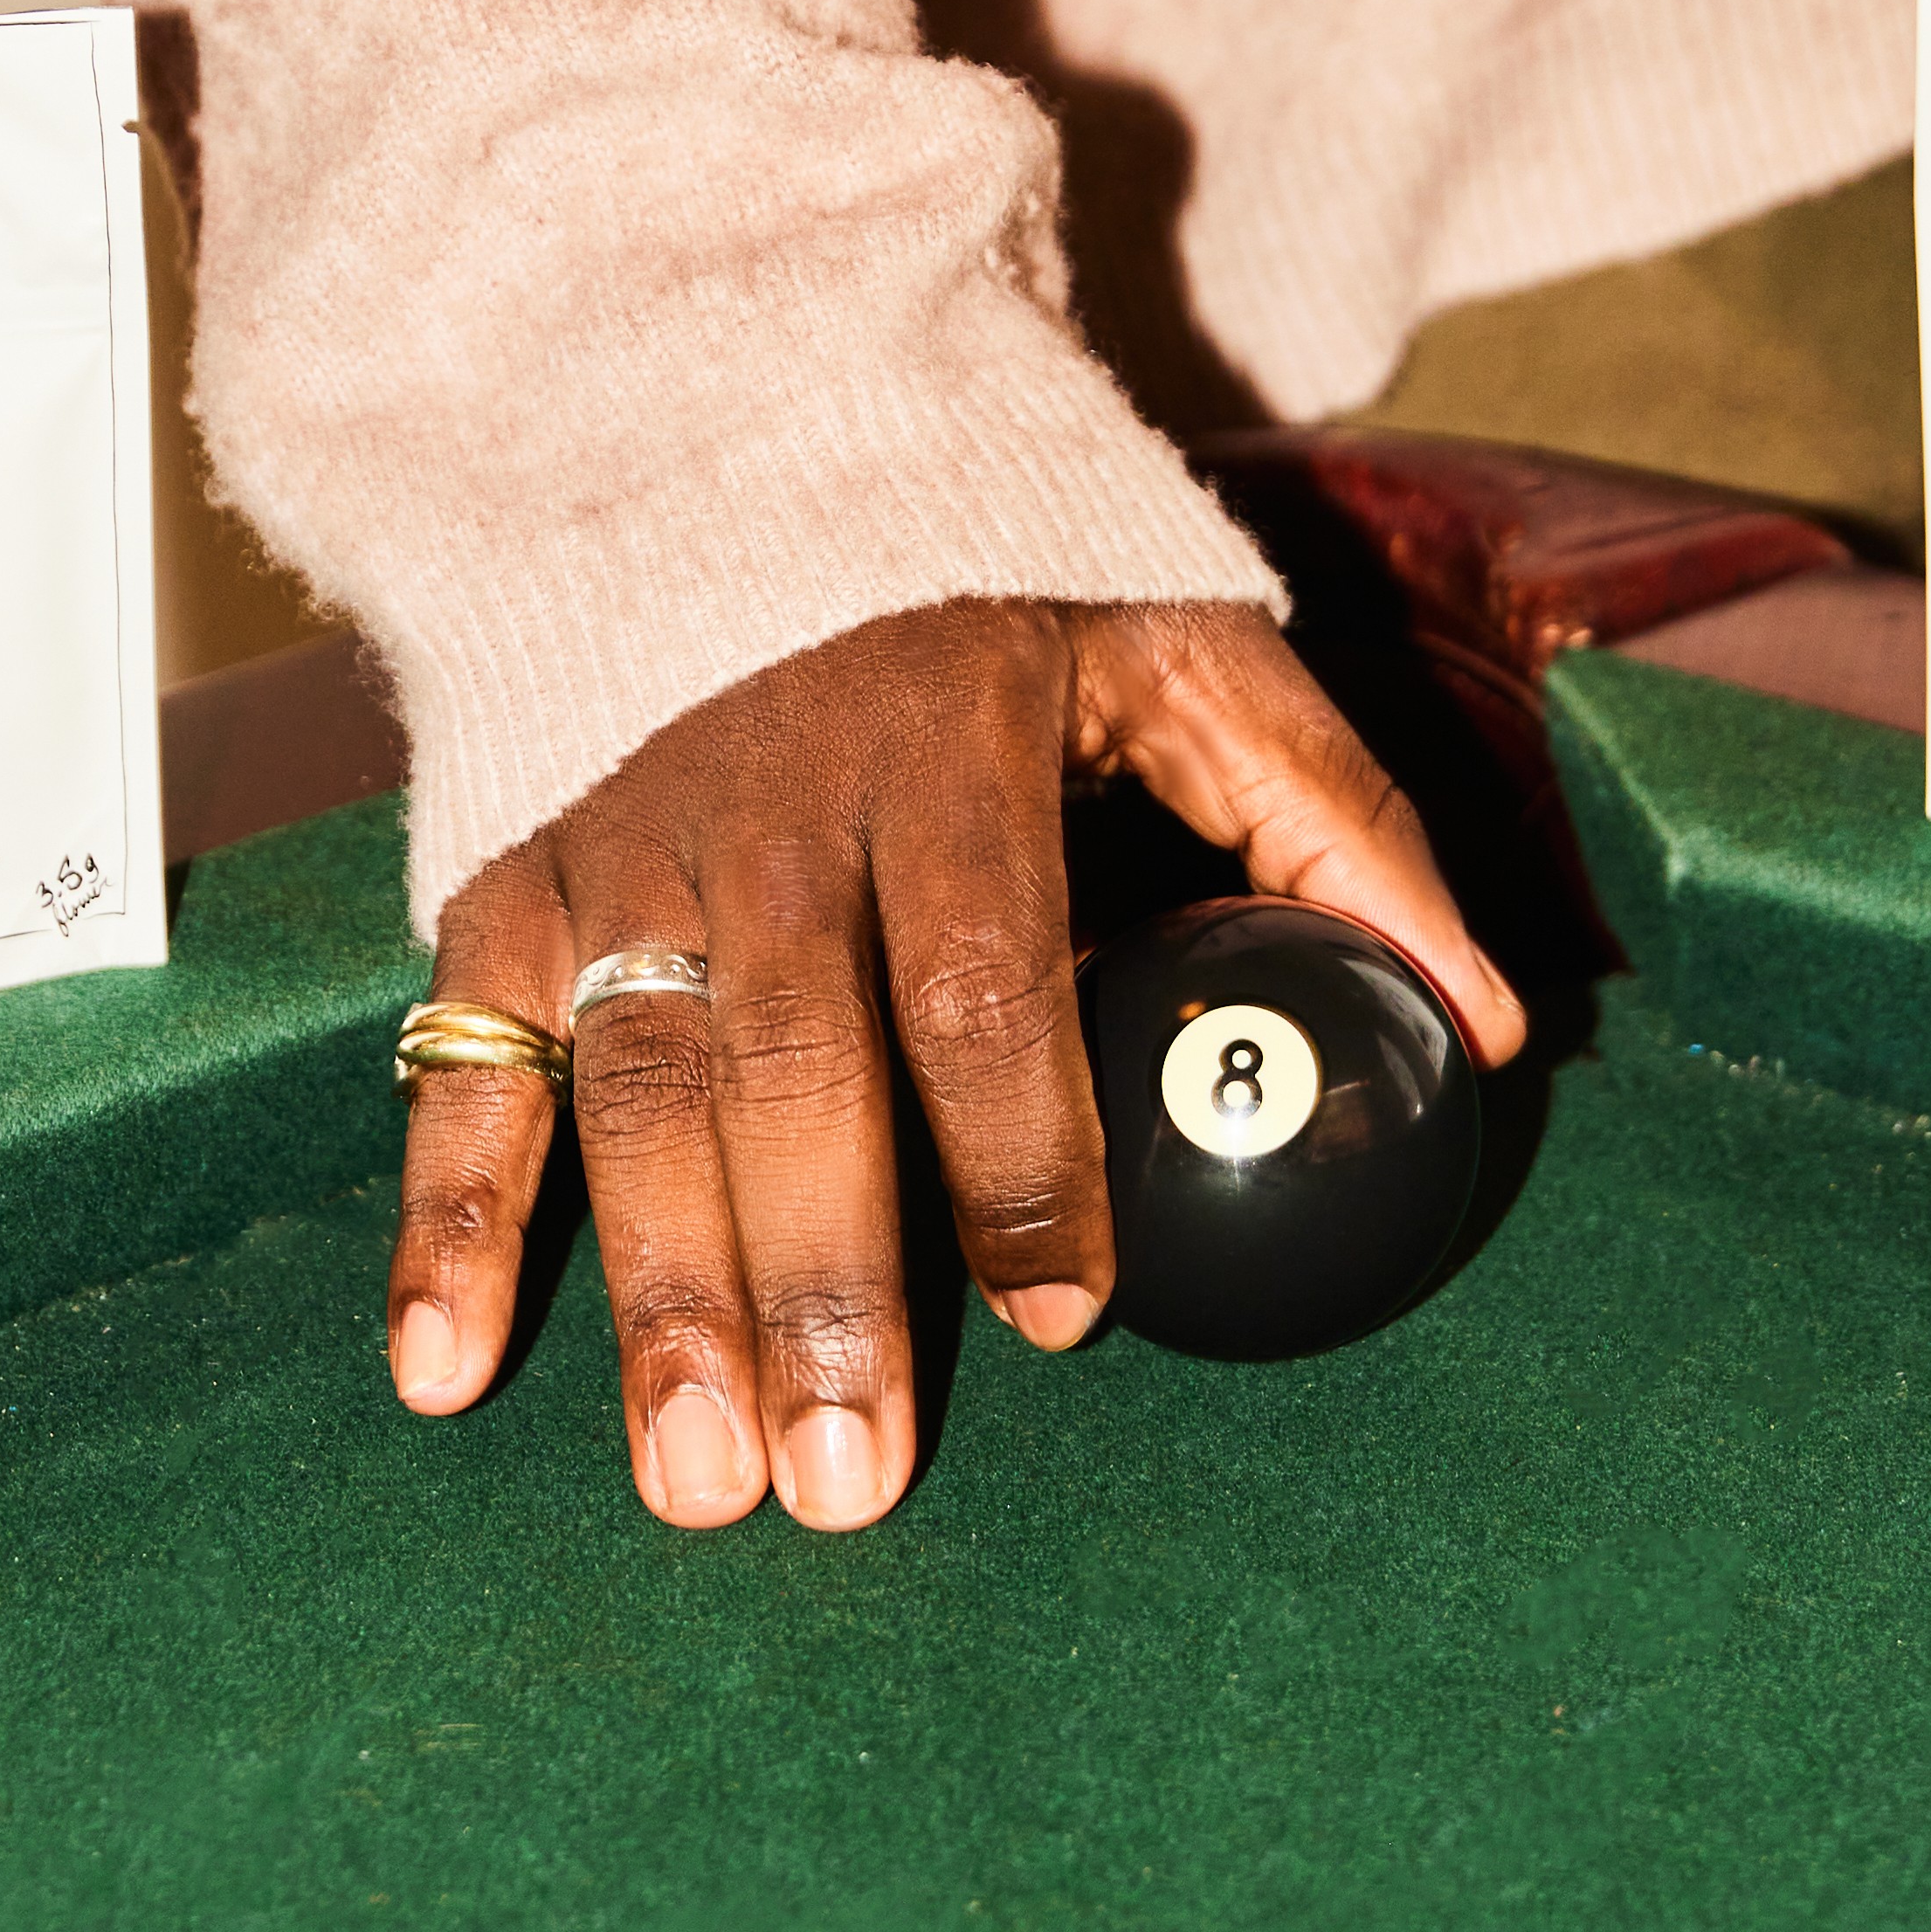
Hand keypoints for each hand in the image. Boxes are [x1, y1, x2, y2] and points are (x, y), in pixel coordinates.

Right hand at [388, 597, 1527, 1527]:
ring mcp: (623, 848)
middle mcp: (769, 807)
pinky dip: (446, 1219)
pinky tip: (442, 1374)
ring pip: (631, 1090)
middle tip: (844, 1483)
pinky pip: (468, 1057)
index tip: (1061, 1317)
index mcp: (951, 751)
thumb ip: (1331, 825)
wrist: (738, 448)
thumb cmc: (1008, 597)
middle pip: (792, 1067)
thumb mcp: (1189, 654)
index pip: (983, 976)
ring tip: (695, 1482)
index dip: (1021, 1153)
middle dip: (819, 1283)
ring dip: (660, 1295)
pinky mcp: (508, 878)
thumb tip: (1487, 1024)